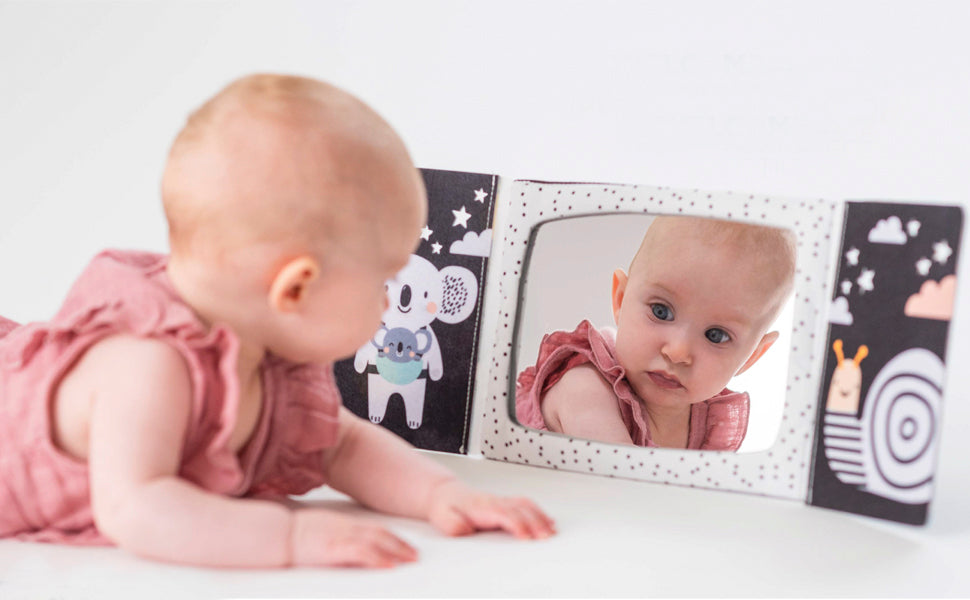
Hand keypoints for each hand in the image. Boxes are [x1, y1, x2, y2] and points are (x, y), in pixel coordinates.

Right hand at [290, 508, 416, 567]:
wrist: (277, 532)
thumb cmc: (292, 534)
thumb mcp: (318, 532)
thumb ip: (334, 537)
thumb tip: (344, 546)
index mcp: (342, 523)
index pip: (374, 528)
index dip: (392, 536)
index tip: (404, 544)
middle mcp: (345, 527)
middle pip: (380, 533)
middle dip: (400, 544)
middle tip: (415, 555)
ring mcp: (341, 536)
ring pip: (376, 541)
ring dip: (396, 550)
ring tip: (410, 560)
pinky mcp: (334, 548)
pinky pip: (361, 552)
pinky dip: (377, 558)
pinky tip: (388, 565)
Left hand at [426, 480, 555, 539]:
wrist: (444, 494)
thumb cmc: (446, 507)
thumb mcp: (443, 518)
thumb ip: (454, 525)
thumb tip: (465, 530)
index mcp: (482, 506)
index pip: (505, 514)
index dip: (517, 525)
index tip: (526, 537)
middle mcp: (495, 501)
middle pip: (521, 509)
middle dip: (536, 523)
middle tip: (547, 537)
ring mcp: (501, 501)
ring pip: (526, 505)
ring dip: (541, 517)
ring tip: (552, 532)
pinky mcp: (505, 503)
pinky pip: (526, 504)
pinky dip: (540, 512)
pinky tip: (548, 522)